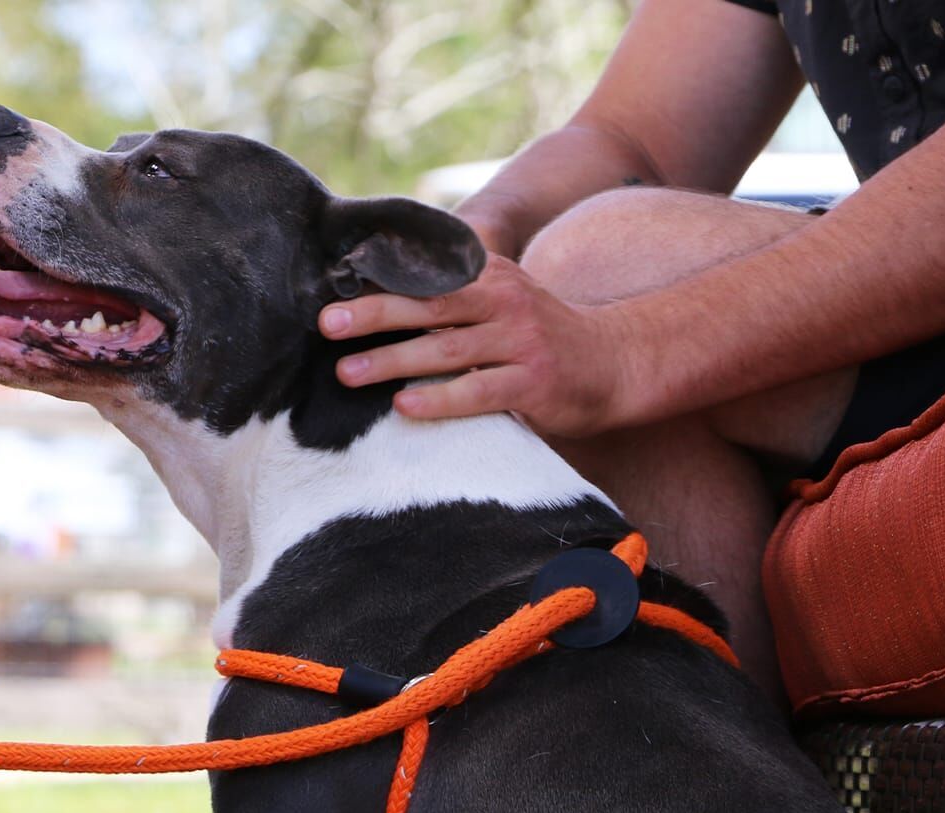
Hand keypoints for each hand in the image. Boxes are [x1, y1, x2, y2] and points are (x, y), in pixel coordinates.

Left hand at [320, 256, 635, 437]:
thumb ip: (455, 297)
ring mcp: (522, 340)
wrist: (618, 363)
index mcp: (491, 275)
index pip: (427, 273)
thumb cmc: (543, 338)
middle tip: (326, 325)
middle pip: (429, 302)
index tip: (330, 289)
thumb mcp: (503, 300)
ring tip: (347, 373)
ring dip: (392, 360)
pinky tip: (405, 406)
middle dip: (373, 313)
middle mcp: (505, 300)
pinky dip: (440, 398)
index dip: (379, 280)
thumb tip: (380, 301)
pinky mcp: (535, 382)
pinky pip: (478, 391)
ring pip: (446, 348)